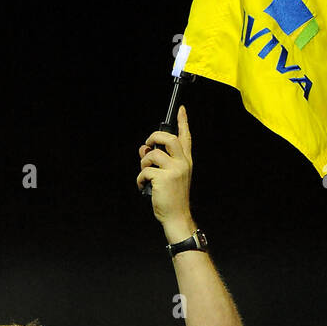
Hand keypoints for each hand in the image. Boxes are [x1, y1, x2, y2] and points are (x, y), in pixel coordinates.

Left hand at [136, 104, 195, 242]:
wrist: (176, 216)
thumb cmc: (171, 197)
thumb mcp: (167, 177)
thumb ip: (158, 162)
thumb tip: (144, 149)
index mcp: (186, 161)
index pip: (186, 137)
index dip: (183, 121)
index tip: (181, 109)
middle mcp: (183, 163)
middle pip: (168, 138)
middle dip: (154, 137)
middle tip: (148, 145)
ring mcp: (174, 170)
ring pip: (152, 155)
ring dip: (143, 163)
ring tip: (145, 175)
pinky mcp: (164, 178)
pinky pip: (145, 170)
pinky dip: (140, 179)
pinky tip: (143, 187)